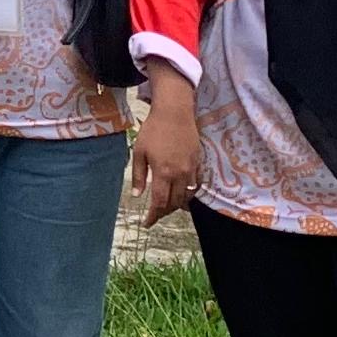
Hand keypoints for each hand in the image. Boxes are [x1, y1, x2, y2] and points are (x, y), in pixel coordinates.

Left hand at [126, 62, 198, 225]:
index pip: (160, 203)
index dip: (153, 216)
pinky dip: (188, 194)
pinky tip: (181, 195)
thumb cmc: (153, 130)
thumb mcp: (139, 152)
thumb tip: (138, 195)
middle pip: (174, 203)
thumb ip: (139, 175)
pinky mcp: (198, 163)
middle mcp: (180, 174)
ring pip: (186, 196)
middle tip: (154, 216)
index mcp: (163, 172)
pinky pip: (195, 185)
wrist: (175, 112)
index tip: (147, 223)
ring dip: (176, 205)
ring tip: (166, 208)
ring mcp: (191, 169)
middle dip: (164, 212)